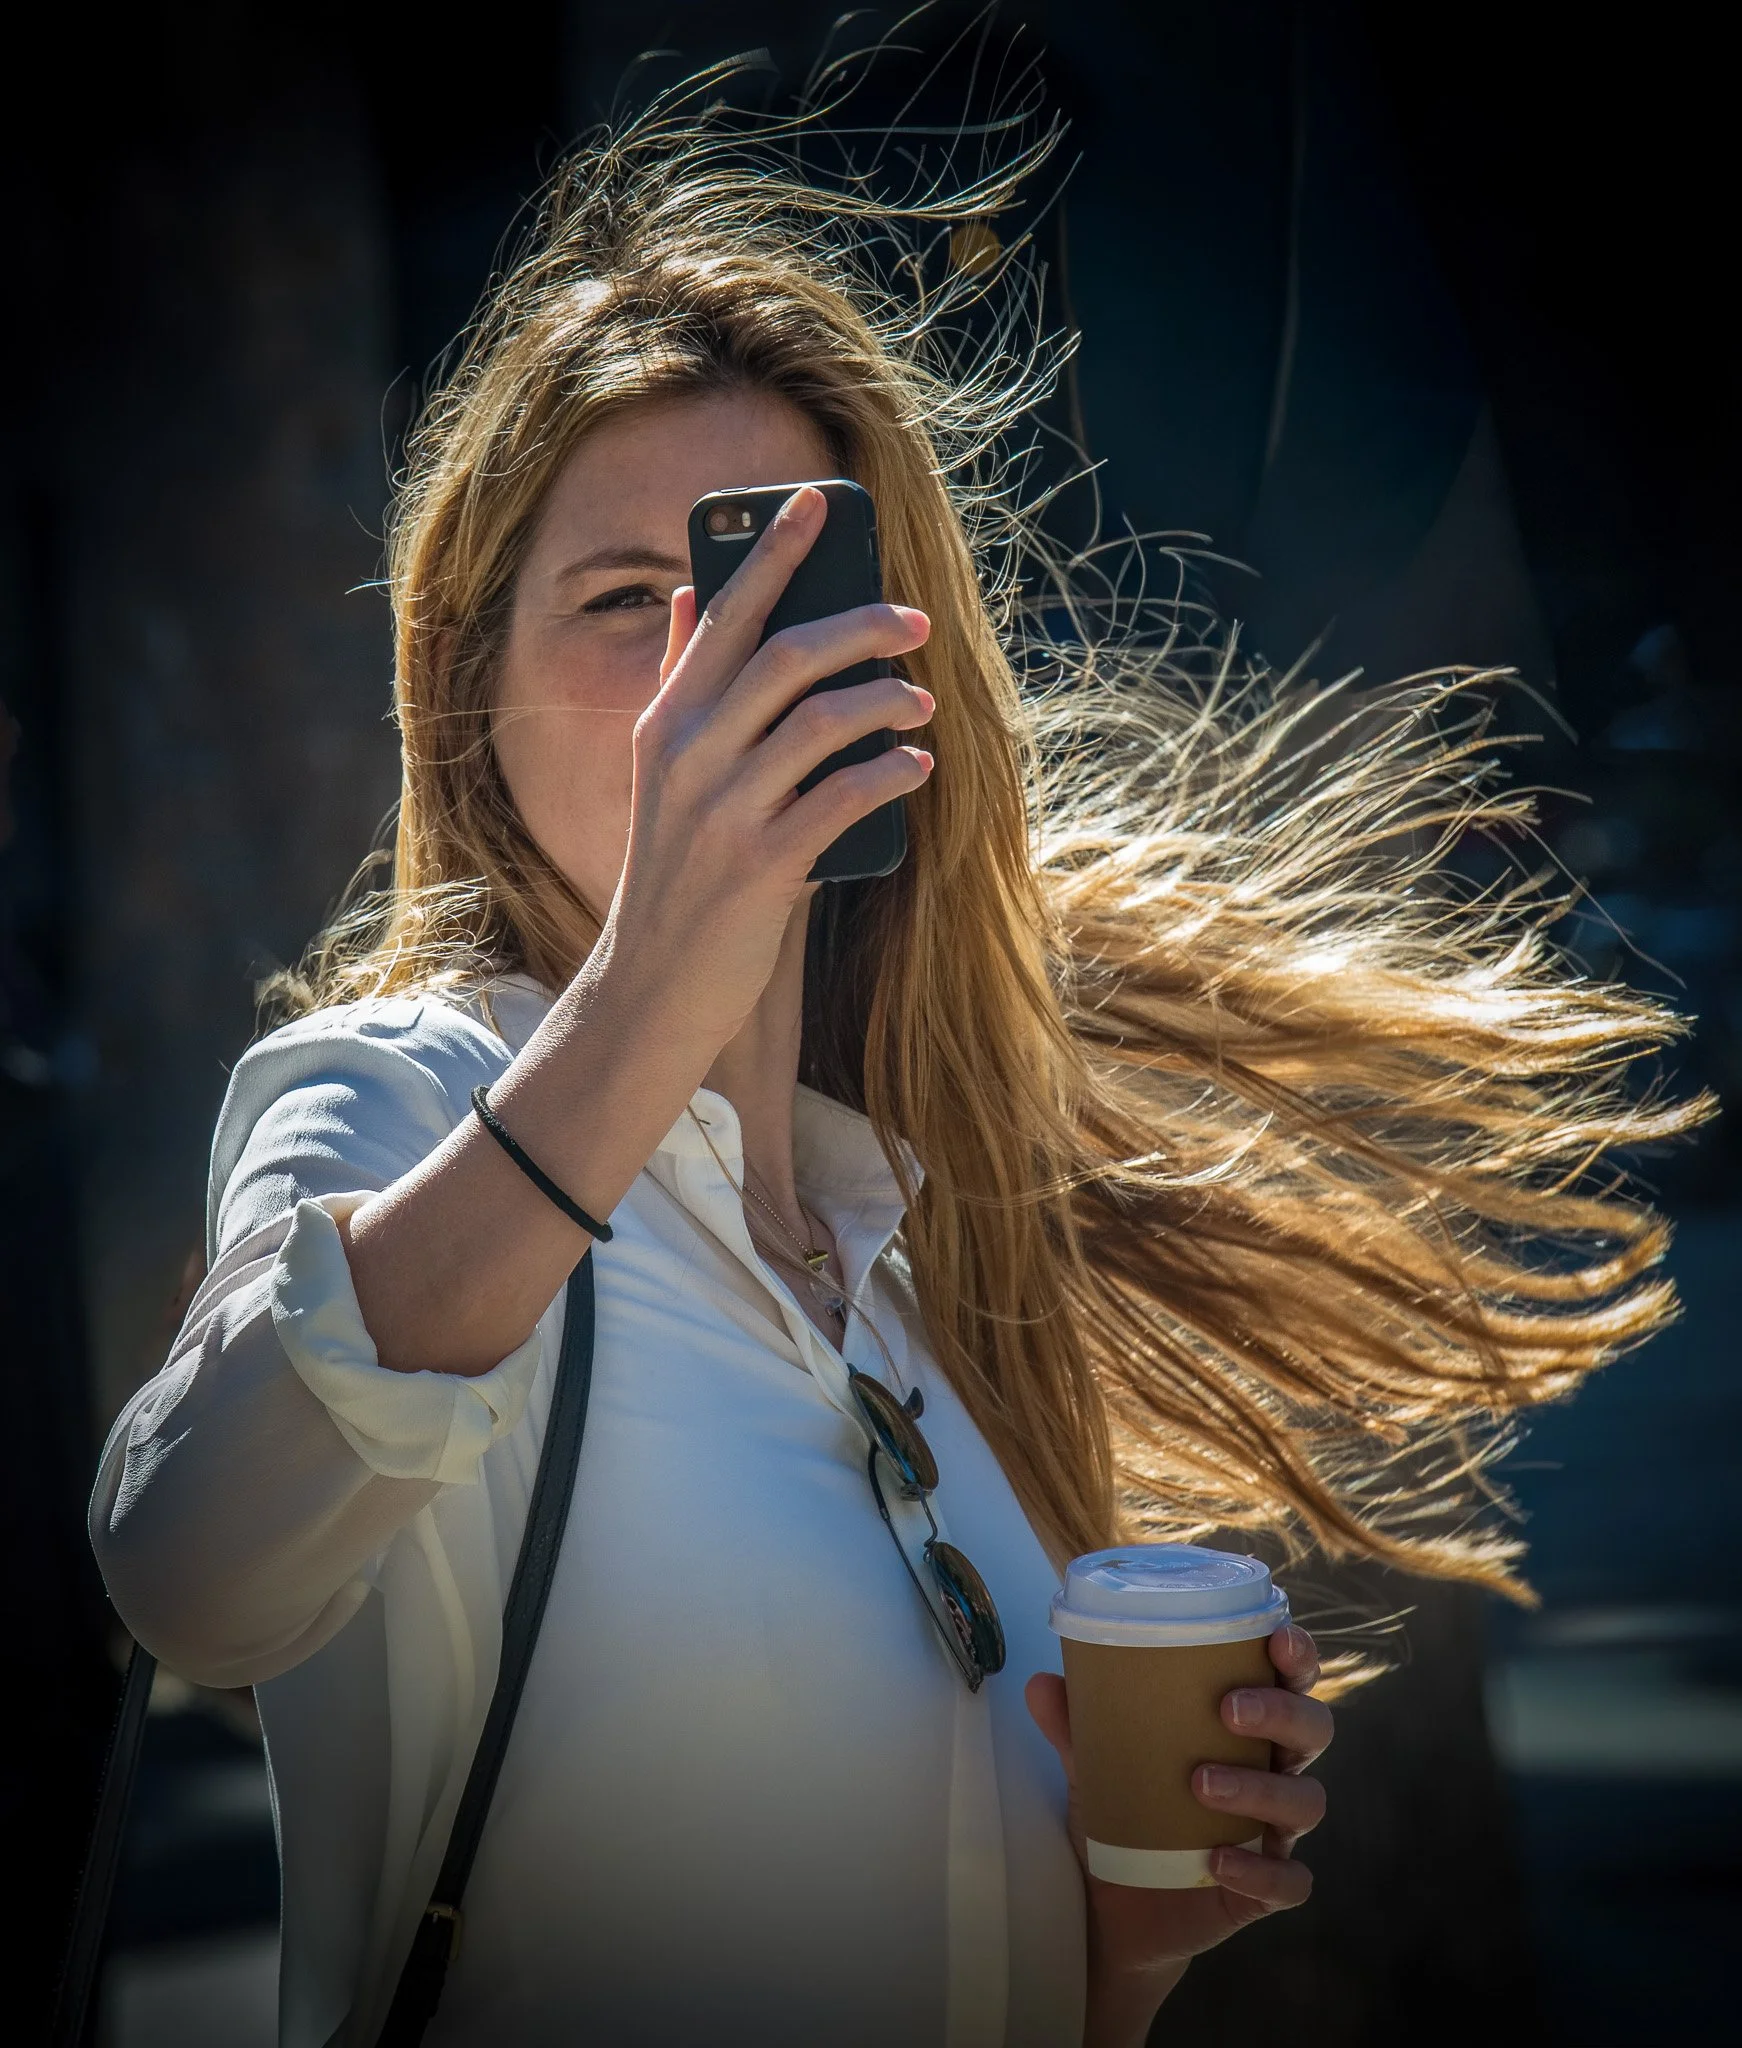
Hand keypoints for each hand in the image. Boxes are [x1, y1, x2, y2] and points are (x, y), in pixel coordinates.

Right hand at [602, 484, 933, 1052]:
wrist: (652, 985)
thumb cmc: (673, 874)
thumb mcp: (660, 774)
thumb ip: (678, 687)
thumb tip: (684, 600)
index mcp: (664, 723)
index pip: (721, 617)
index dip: (772, 553)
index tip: (817, 503)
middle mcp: (688, 756)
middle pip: (786, 656)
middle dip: (861, 624)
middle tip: (915, 623)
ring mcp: (723, 811)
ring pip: (821, 720)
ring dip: (886, 701)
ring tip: (922, 704)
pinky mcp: (762, 865)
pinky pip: (842, 797)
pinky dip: (888, 775)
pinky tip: (915, 770)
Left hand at [1025, 1623, 1332, 2047]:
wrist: (1112, 1908)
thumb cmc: (1123, 1811)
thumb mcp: (1095, 1763)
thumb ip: (1073, 1724)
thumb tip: (1041, 1683)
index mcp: (1245, 1728)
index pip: (1292, 1679)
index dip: (1298, 1656)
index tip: (1278, 1639)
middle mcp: (1271, 1772)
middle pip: (1314, 1730)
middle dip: (1282, 1712)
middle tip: (1227, 1710)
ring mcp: (1273, 1832)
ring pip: (1307, 1802)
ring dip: (1260, 1788)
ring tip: (1199, 1783)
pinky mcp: (1264, 1890)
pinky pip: (1289, 1883)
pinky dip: (1259, 1872)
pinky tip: (1216, 1861)